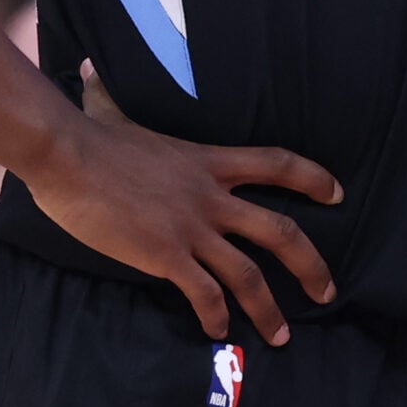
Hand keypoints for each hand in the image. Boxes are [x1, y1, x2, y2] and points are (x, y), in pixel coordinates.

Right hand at [25, 60, 341, 342]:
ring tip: (282, 336)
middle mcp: (211, 196)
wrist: (68, 157)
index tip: (337, 194)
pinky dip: (216, 316)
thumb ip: (110, 96)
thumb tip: (87, 71)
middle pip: (281, 230)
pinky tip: (218, 331)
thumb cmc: (89, 136)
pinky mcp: (166, 254)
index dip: (312, 178)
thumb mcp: (112, 110)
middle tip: (328, 290)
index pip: (277, 163)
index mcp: (209, 161)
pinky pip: (204, 293)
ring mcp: (191, 227)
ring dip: (269, 308)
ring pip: (248, 274)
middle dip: (310, 264)